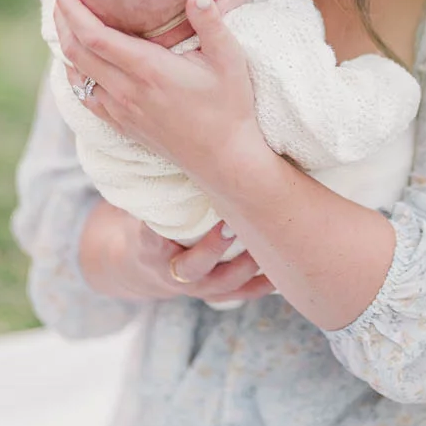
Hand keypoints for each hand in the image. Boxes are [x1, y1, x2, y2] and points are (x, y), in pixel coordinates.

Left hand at [51, 0, 266, 197]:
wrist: (224, 158)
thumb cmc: (229, 105)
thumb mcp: (229, 60)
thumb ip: (211, 23)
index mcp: (148, 70)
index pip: (94, 36)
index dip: (71, 9)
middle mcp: (126, 91)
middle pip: (75, 51)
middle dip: (62, 18)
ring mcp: (120, 110)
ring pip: (75, 73)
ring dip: (65, 43)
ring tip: (64, 17)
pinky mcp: (120, 124)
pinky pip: (83, 94)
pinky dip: (73, 71)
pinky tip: (77, 58)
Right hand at [78, 199, 274, 303]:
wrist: (144, 264)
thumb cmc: (150, 219)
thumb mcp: (143, 203)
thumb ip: (157, 180)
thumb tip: (170, 132)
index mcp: (149, 247)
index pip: (153, 238)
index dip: (165, 228)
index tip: (184, 209)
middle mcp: (172, 272)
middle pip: (193, 267)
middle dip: (213, 248)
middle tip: (232, 223)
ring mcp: (197, 287)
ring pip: (222, 284)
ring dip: (245, 266)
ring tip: (266, 243)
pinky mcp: (216, 293)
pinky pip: (241, 293)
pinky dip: (262, 284)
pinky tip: (282, 269)